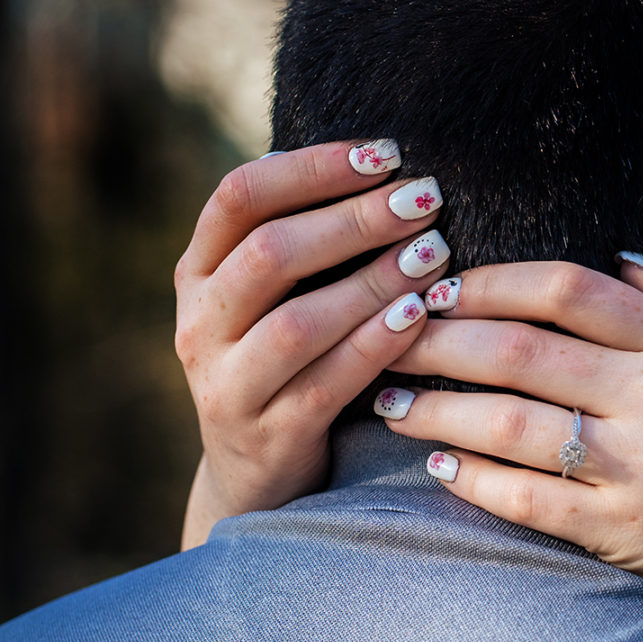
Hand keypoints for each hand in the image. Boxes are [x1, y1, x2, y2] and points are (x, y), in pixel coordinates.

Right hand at [176, 141, 447, 548]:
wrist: (255, 475)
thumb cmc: (283, 363)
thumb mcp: (269, 300)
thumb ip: (300, 242)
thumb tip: (369, 163)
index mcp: (198, 274)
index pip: (239, 197)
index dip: (312, 168)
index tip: (385, 154)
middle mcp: (200, 325)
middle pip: (271, 253)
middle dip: (354, 220)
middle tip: (424, 200)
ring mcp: (227, 385)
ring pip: (297, 323)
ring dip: (372, 281)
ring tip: (433, 253)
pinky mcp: (268, 435)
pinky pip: (326, 383)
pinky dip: (375, 345)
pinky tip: (418, 316)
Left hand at [383, 259, 642, 641]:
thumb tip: (627, 259)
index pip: (571, 290)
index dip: (493, 280)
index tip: (442, 284)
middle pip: (523, 351)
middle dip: (441, 339)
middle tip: (389, 334)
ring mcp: (642, 470)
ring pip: (512, 426)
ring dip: (437, 411)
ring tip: (389, 403)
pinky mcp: (628, 534)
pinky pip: (532, 501)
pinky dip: (476, 483)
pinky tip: (438, 468)